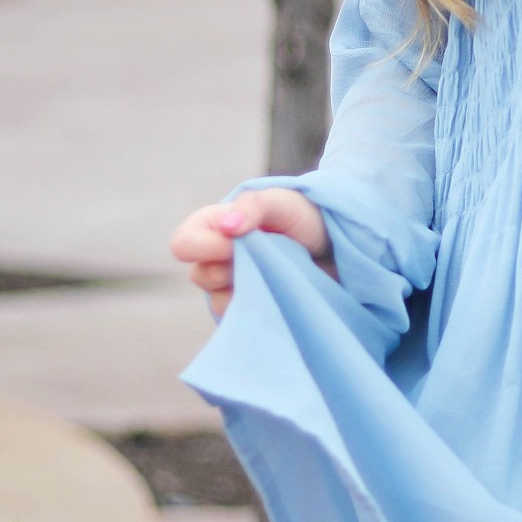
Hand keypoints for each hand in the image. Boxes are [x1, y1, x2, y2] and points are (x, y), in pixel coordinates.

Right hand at [171, 188, 332, 316]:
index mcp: (213, 227)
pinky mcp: (250, 309)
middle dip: (231, 269)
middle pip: (199, 277)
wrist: (337, 247)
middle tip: (266, 258)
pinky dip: (257, 308)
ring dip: (247, 288)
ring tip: (276, 274)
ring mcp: (232, 286)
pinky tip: (277, 294)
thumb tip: (227, 226)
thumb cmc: (305, 217)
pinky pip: (239, 320)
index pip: (184, 244)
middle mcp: (216, 258)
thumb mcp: (282, 201)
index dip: (206, 247)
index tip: (236, 243)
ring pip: (218, 301)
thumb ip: (254, 206)